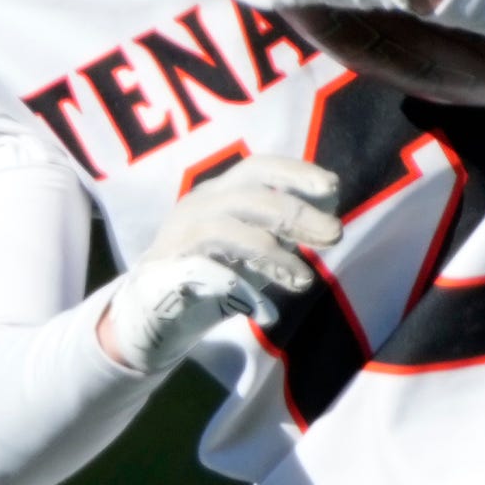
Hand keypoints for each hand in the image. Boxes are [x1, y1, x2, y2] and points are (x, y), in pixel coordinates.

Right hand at [94, 152, 340, 372]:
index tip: (332, 188)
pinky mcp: (166, 275)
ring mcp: (179, 239)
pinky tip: (267, 313)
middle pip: (251, 196)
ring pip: (230, 231)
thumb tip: (327, 220)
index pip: (258, 168)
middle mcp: (197, 207)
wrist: (149, 316)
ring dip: (274, 254)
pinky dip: (243, 294)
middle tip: (334, 235)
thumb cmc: (208, 277)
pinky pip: (209, 277)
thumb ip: (280, 235)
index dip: (296, 173)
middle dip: (297, 213)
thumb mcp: (250, 250)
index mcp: (218, 194)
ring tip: (304, 279)